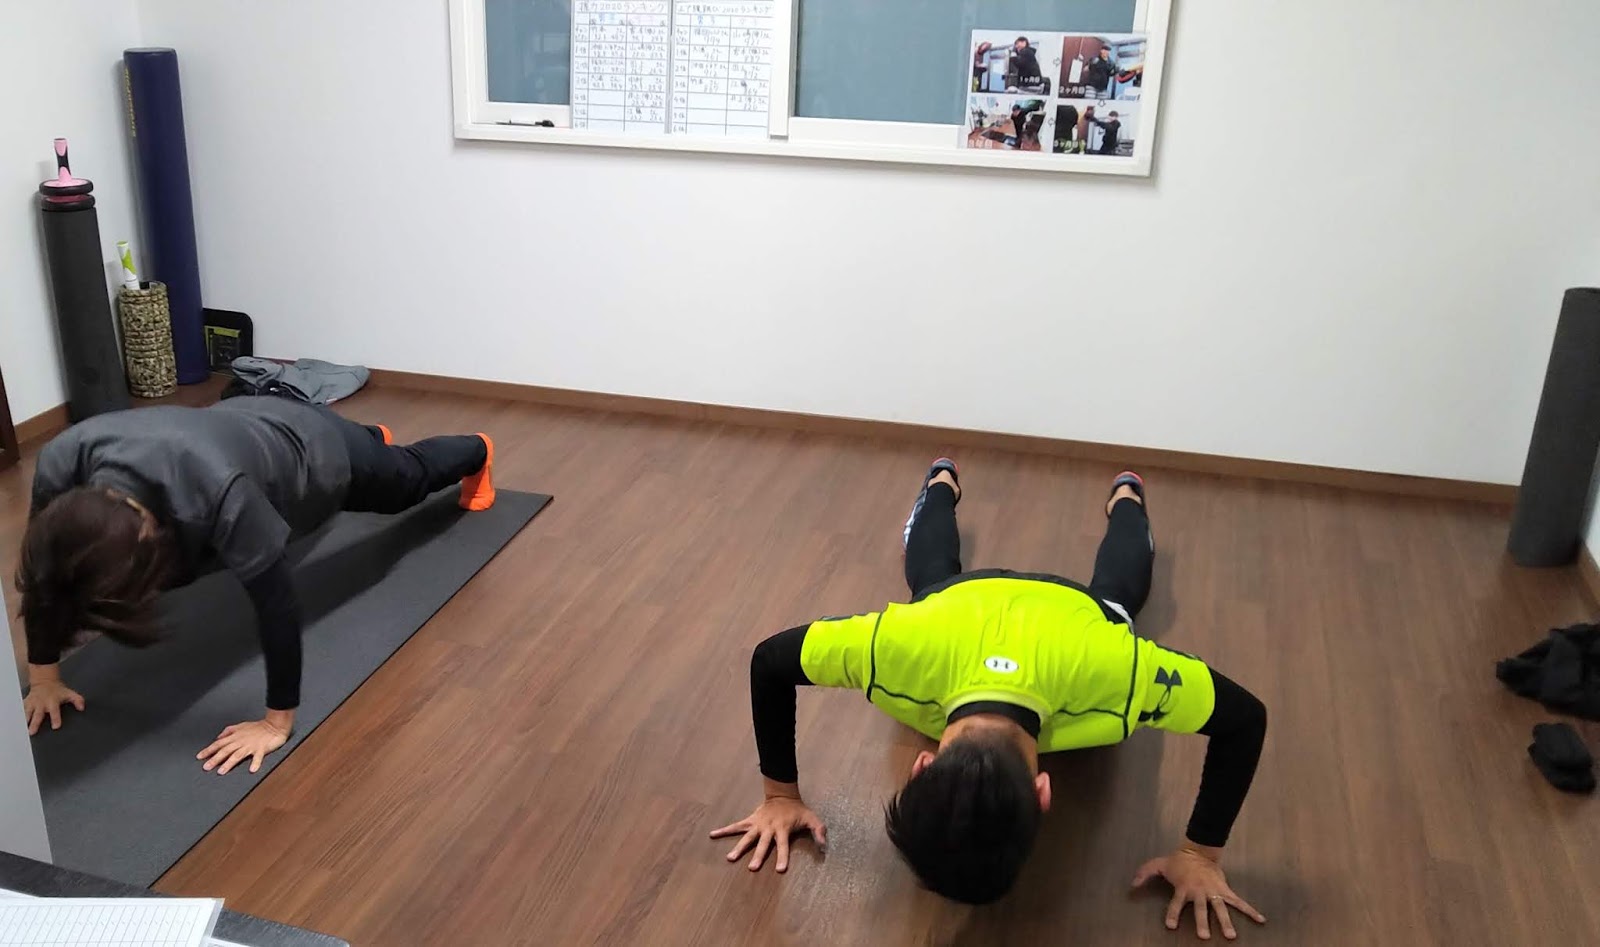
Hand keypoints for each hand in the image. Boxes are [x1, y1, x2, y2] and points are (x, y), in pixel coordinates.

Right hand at [23, 680, 84, 733]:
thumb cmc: (58, 690)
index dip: (56, 718)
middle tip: (32, 732)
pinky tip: (16, 723)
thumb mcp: (69, 693)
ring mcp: (33, 703)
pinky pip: (21, 710)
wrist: (45, 681)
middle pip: (38, 714)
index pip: (55, 711)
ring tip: (22, 729)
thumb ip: (77, 700)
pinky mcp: (26, 703)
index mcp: (52, 702)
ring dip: (25, 721)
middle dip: (35, 723)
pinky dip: (18, 716)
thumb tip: (82, 708)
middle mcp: (41, 703)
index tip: (55, 726)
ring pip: (27, 713)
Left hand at [197, 713, 291, 774]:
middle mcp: (241, 741)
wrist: (274, 724)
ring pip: (237, 755)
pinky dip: (255, 763)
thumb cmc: (258, 726)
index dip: (208, 750)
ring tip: (221, 771)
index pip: (219, 744)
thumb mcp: (241, 726)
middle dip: (215, 759)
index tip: (199, 757)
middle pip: (225, 751)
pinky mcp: (262, 749)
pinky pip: (258, 757)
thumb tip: (218, 737)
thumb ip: (229, 731)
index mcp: (236, 736)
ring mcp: (251, 746)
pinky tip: (252, 770)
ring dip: (229, 763)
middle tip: (206, 767)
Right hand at [709, 786, 826, 873]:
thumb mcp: (811, 818)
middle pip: (763, 844)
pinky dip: (724, 830)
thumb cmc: (797, 810)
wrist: (782, 794)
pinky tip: (713, 834)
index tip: (779, 869)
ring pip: (747, 837)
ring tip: (730, 858)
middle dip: (758, 855)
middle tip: (751, 868)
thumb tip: (824, 845)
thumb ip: (818, 831)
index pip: (783, 845)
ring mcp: (758, 824)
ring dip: (739, 847)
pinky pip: (736, 826)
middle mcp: (769, 828)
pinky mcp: (750, 821)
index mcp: (783, 829)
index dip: (782, 857)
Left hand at [1133, 846, 1264, 940]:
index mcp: (1183, 888)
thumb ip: (1144, 873)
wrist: (1198, 850)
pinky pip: (1238, 902)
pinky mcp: (1224, 890)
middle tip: (1204, 936)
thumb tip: (1132, 884)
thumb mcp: (1158, 865)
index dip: (1173, 914)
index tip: (1171, 925)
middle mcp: (1198, 892)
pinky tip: (1261, 920)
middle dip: (1202, 922)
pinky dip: (1250, 910)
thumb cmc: (1178, 862)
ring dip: (1225, 922)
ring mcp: (1213, 892)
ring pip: (1220, 909)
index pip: (1176, 903)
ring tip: (1230, 936)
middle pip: (1200, 909)